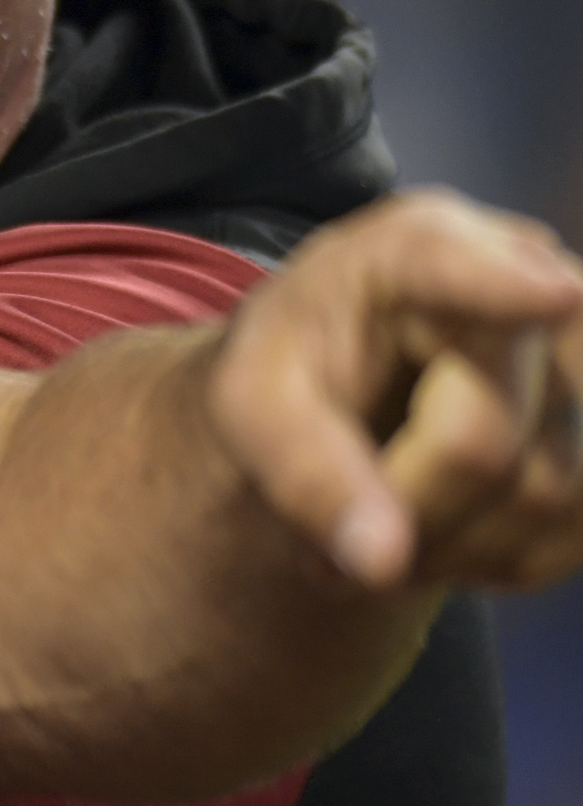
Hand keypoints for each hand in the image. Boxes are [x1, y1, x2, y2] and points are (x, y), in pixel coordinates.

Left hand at [211, 189, 582, 591]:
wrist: (346, 382)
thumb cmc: (295, 369)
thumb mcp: (254, 406)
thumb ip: (304, 470)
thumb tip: (380, 559)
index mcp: (412, 246)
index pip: (456, 268)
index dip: (503, 285)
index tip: (550, 294)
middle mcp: (524, 278)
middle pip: (484, 442)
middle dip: (402, 512)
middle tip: (320, 555)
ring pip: (544, 497)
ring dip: (447, 547)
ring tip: (377, 526)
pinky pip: (573, 527)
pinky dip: (499, 555)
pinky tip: (444, 528)